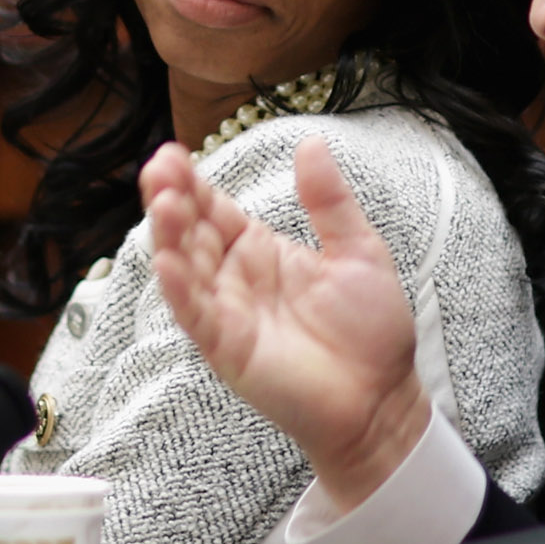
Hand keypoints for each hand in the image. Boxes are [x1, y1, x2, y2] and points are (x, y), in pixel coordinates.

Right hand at [143, 136, 428, 508]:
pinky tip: (166, 260)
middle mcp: (236, 279)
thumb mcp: (357, 250)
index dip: (194, 183)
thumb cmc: (371, 332)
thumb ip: (328, 200)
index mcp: (262, 252)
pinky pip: (195, 315)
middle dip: (171, 199)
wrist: (382, 398)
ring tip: (163, 202)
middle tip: (161, 168)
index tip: (175, 152)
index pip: (215, 209)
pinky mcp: (228, 348)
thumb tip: (311, 145)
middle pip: (191, 232)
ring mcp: (228, 313)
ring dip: (168, 236)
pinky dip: (179, 288)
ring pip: (185, 268)